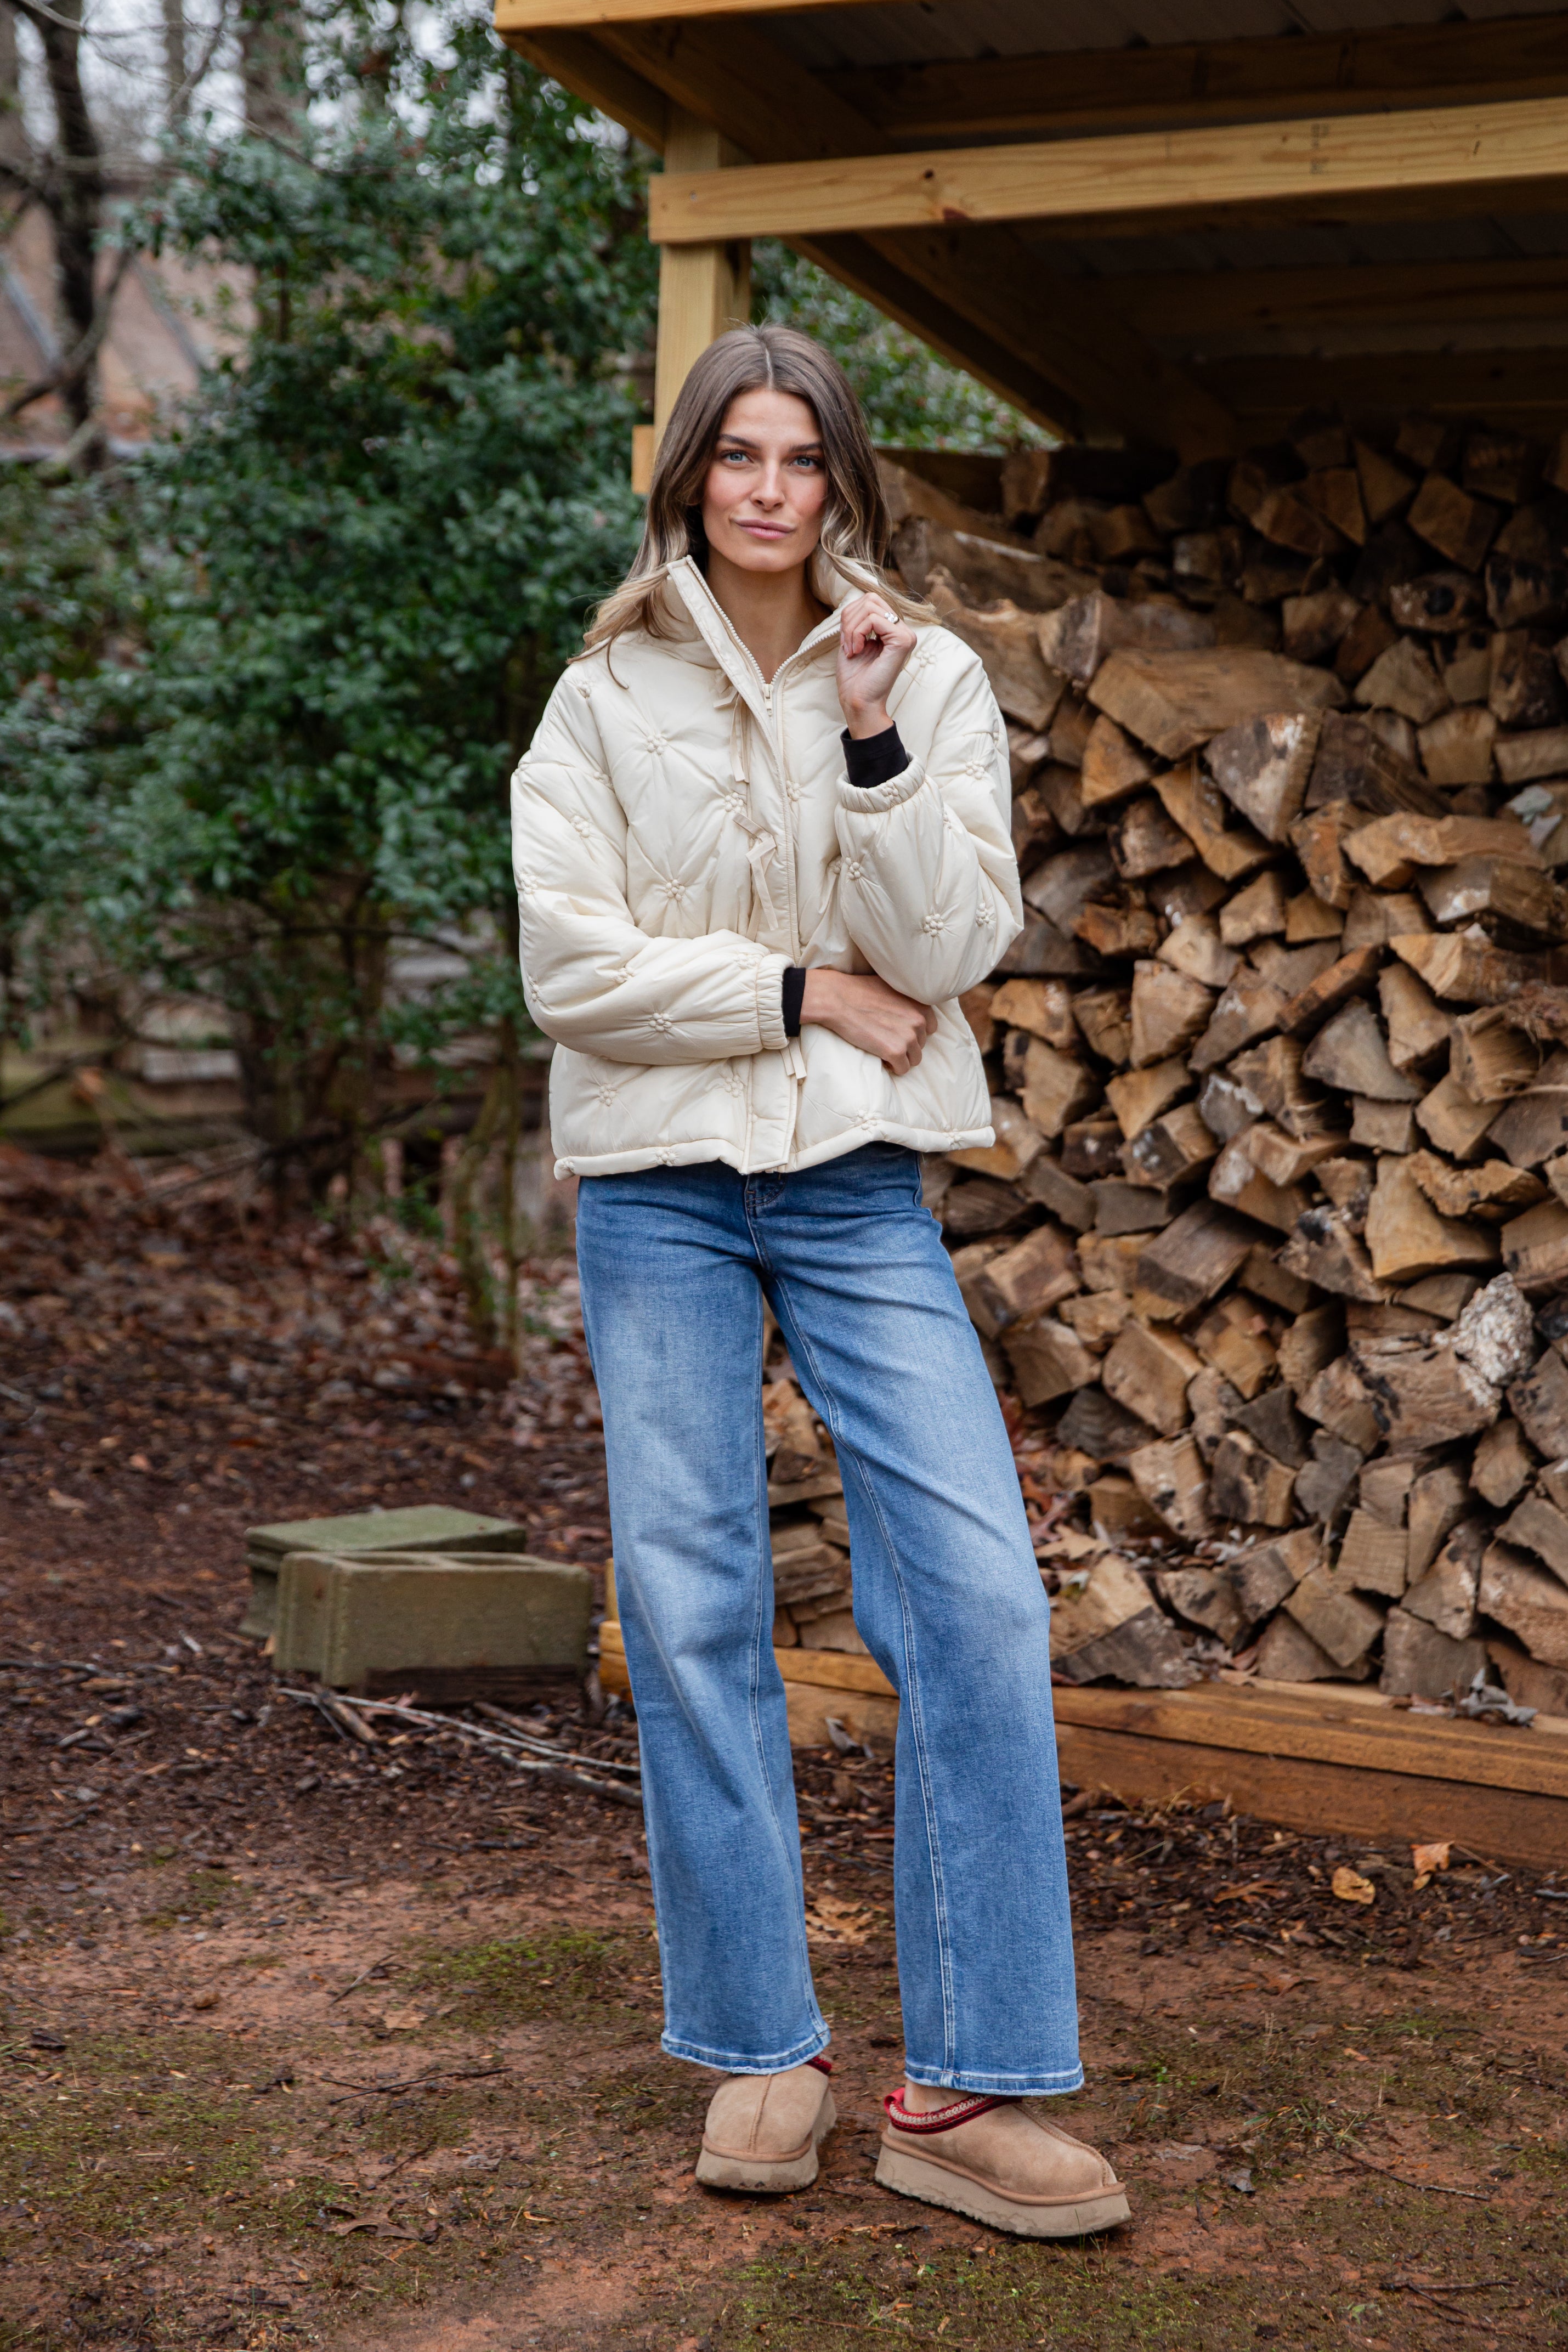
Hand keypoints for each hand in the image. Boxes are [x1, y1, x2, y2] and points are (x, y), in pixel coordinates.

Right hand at [800, 969, 934, 1074]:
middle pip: (921, 1045)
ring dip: (900, 1058)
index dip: (914, 1032)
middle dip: (906, 1045)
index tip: (898, 1032)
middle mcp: (919, 1021)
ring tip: (883, 1049)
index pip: (930, 1028)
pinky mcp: (895, 1052)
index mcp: (920, 1005)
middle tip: (886, 1040)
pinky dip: (893, 1067)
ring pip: (914, 1059)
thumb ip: (906, 999)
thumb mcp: (891, 987)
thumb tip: (907, 1007)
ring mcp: (908, 1037)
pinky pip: (902, 1069)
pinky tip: (880, 1058)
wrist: (838, 999)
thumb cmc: (859, 990)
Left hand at [836, 591, 916, 738]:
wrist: (858, 702)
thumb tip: (857, 597)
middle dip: (849, 619)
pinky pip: (873, 619)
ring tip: (851, 649)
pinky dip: (857, 633)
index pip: (870, 600)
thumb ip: (858, 619)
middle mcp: (903, 629)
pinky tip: (856, 651)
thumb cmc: (854, 677)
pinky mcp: (903, 640)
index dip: (850, 616)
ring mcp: (906, 634)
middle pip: (870, 598)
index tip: (846, 641)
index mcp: (893, 629)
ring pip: (870, 606)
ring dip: (851, 628)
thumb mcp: (853, 640)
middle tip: (846, 644)